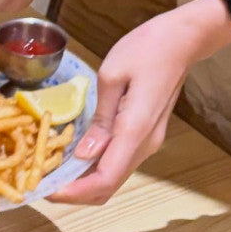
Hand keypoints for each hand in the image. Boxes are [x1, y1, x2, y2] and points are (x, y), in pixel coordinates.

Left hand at [49, 0, 230, 205]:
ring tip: (57, 168)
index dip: (74, 193)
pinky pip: (121, 160)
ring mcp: (151, 140)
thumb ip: (100, 119)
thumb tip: (84, 154)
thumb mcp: (113, 75)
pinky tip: (79, 153)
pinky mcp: (149, 133)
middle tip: (45, 180)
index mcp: (135, 129)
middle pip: (110, 185)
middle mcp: (146, 143)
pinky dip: (98, 166)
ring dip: (86, 180)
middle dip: (76, 192)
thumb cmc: (148, 48)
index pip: (105, 179)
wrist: (184, 39)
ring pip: (116, 175)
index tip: (47, 189)